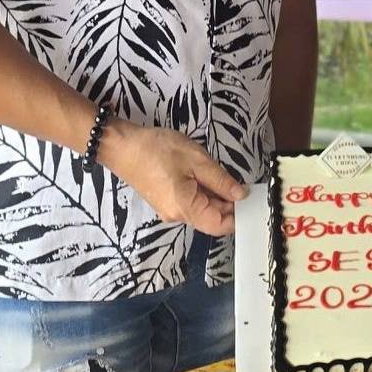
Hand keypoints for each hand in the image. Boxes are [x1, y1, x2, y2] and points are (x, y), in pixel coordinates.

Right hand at [101, 120, 245, 234]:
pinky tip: (205, 175)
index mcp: (185, 209)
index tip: (251, 200)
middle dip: (229, 203)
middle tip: (240, 182)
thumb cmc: (156, 149)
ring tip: (220, 174)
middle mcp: (177, 216)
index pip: (220, 226)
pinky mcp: (166, 201)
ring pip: (202, 210)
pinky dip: (203, 192)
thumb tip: (240, 195)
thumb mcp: (196, 159)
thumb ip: (221, 180)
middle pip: (212, 219)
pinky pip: (191, 203)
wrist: (121, 145)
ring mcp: (170, 210)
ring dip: (216, 196)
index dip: (239, 215)